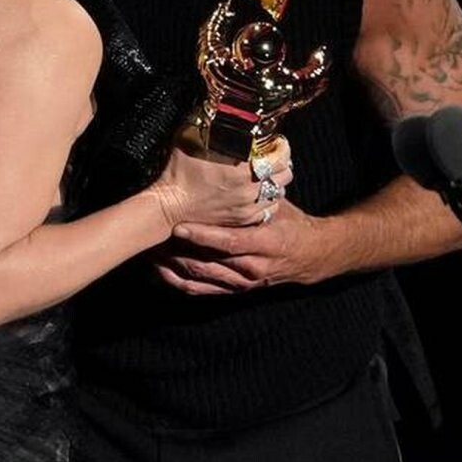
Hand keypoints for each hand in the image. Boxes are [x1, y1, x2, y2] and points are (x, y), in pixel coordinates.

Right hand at [152, 136, 293, 231]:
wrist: (168, 205)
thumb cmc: (177, 171)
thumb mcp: (192, 137)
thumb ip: (212, 123)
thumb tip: (220, 105)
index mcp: (243, 168)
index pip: (280, 155)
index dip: (282, 146)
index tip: (276, 141)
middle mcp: (250, 189)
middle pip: (285, 174)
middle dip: (282, 163)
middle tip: (273, 156)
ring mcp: (248, 207)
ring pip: (279, 192)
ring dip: (276, 181)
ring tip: (267, 174)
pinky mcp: (243, 220)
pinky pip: (269, 209)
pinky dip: (268, 200)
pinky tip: (260, 192)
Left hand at [157, 197, 326, 294]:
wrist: (310, 256)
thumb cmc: (292, 225)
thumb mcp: (279, 207)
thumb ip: (255, 195)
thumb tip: (235, 171)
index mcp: (264, 244)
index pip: (228, 242)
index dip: (202, 236)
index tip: (179, 227)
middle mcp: (251, 268)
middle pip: (207, 262)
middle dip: (178, 251)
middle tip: (153, 238)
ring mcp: (241, 283)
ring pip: (200, 278)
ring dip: (173, 266)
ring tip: (150, 252)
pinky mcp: (234, 291)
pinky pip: (201, 290)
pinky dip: (179, 282)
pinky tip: (160, 272)